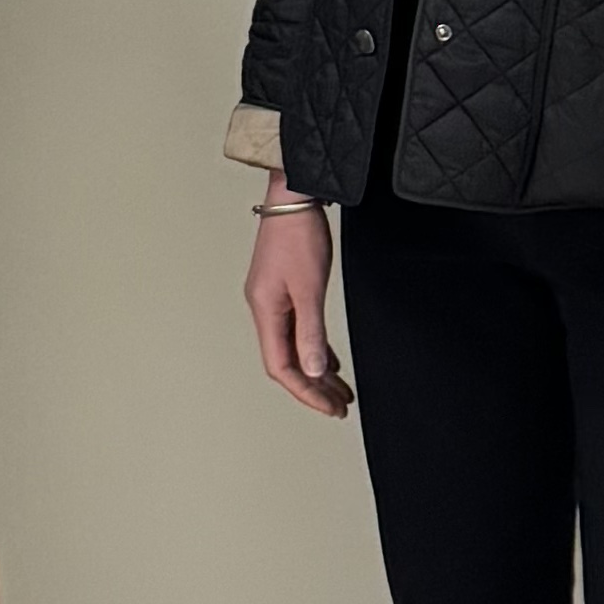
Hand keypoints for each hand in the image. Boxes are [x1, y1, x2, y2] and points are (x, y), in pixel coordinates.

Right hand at [244, 199, 349, 420]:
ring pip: (293, 347)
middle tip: (339, 407)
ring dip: (315, 370)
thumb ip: (311, 332)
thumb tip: (313, 371)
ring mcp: (272, 299)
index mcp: (265, 310)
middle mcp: (264, 308)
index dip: (306, 392)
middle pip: (286, 362)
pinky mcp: (283, 289)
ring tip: (339, 390)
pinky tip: (329, 359)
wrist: (294, 196)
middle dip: (313, 387)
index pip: (281, 366)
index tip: (331, 408)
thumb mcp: (309, 288)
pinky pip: (297, 330)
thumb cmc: (298, 235)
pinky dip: (314, 348)